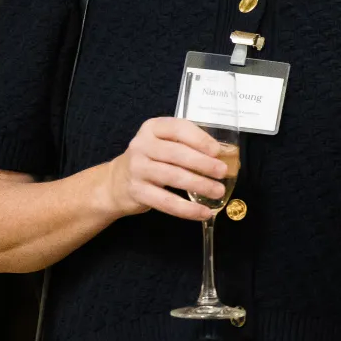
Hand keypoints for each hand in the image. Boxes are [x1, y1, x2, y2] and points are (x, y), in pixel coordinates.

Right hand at [105, 117, 229, 221]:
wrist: (115, 182)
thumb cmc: (151, 159)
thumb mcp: (164, 143)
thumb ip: (188, 145)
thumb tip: (224, 156)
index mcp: (152, 128)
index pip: (179, 129)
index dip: (200, 139)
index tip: (218, 150)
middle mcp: (142, 145)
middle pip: (177, 153)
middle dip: (203, 163)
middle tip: (222, 172)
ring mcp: (137, 169)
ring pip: (172, 177)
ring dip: (199, 185)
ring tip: (217, 191)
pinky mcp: (137, 191)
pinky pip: (165, 201)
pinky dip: (187, 208)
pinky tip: (203, 212)